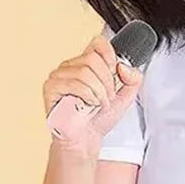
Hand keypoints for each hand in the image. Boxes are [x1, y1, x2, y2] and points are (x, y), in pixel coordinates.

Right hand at [42, 33, 142, 153]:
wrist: (87, 140)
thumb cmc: (99, 119)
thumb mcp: (126, 96)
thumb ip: (134, 78)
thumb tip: (123, 65)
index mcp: (86, 64)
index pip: (97, 43)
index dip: (110, 57)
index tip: (116, 74)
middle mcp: (70, 66)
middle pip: (93, 58)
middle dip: (107, 81)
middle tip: (107, 97)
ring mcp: (58, 76)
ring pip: (85, 71)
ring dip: (99, 92)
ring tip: (99, 104)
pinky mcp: (50, 88)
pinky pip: (75, 83)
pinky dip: (88, 96)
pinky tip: (88, 106)